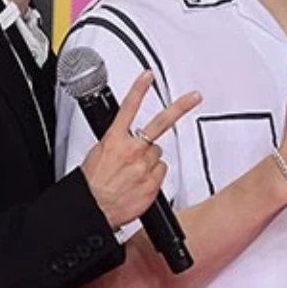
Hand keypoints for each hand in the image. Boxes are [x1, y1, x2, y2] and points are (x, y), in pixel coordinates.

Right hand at [81, 71, 201, 229]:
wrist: (94, 211)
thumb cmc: (91, 185)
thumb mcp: (96, 155)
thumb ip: (115, 143)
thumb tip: (124, 139)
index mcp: (114, 140)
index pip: (129, 108)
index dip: (139, 89)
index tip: (148, 76)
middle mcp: (132, 151)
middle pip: (160, 124)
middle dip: (180, 108)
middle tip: (195, 97)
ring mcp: (144, 166)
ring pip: (158, 154)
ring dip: (150, 160)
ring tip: (134, 172)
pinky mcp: (153, 183)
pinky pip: (161, 172)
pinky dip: (154, 176)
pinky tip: (140, 183)